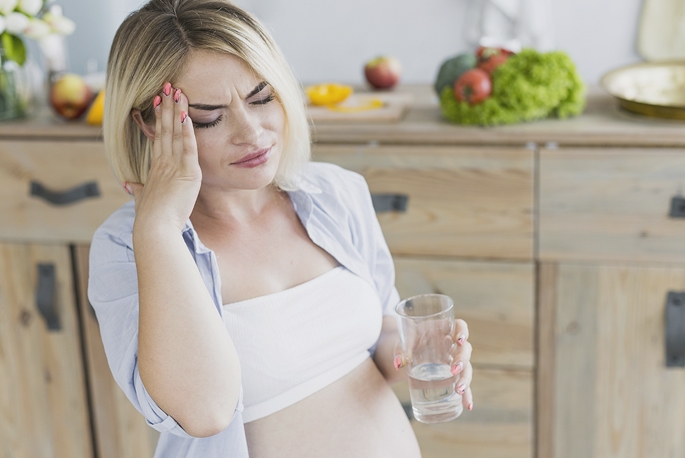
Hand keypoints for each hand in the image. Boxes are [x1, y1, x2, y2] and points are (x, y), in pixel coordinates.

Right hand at [126, 82, 201, 232]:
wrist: (154, 228)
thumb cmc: (150, 218)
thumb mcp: (142, 200)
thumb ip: (138, 191)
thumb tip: (131, 185)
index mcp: (156, 168)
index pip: (159, 137)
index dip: (160, 118)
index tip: (159, 101)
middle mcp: (163, 163)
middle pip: (165, 129)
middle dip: (167, 106)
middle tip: (168, 86)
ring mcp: (174, 166)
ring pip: (175, 133)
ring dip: (177, 111)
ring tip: (178, 91)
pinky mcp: (187, 173)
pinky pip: (188, 147)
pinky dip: (188, 131)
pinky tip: (187, 115)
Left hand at [394, 318, 473, 411]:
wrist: (407, 349)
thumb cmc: (408, 339)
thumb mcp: (403, 340)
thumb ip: (401, 349)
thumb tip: (398, 363)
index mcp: (444, 329)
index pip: (460, 326)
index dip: (463, 331)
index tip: (460, 339)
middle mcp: (453, 344)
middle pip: (465, 349)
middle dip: (462, 360)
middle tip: (454, 371)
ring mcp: (454, 360)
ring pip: (467, 367)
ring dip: (466, 379)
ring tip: (459, 391)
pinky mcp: (452, 374)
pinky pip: (463, 383)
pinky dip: (467, 394)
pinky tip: (468, 405)